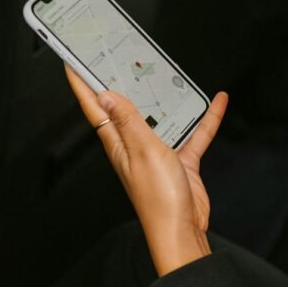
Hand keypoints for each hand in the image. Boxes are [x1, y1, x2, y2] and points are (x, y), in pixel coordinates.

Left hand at [65, 65, 228, 275]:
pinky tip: (214, 103)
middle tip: (118, 56)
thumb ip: (129, 122)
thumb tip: (108, 96)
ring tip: (168, 72)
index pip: (95, 107)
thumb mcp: (143, 151)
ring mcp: (157, 152)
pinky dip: (203, 118)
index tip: (73, 62)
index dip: (82, 83)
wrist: (182, 230)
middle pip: (126, 107)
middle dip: (121, 82)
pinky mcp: (180, 160)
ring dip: (166, 97)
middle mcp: (134, 145)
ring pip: (160, 115)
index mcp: (118, 143)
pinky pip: (192, 133)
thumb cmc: (159, 201)